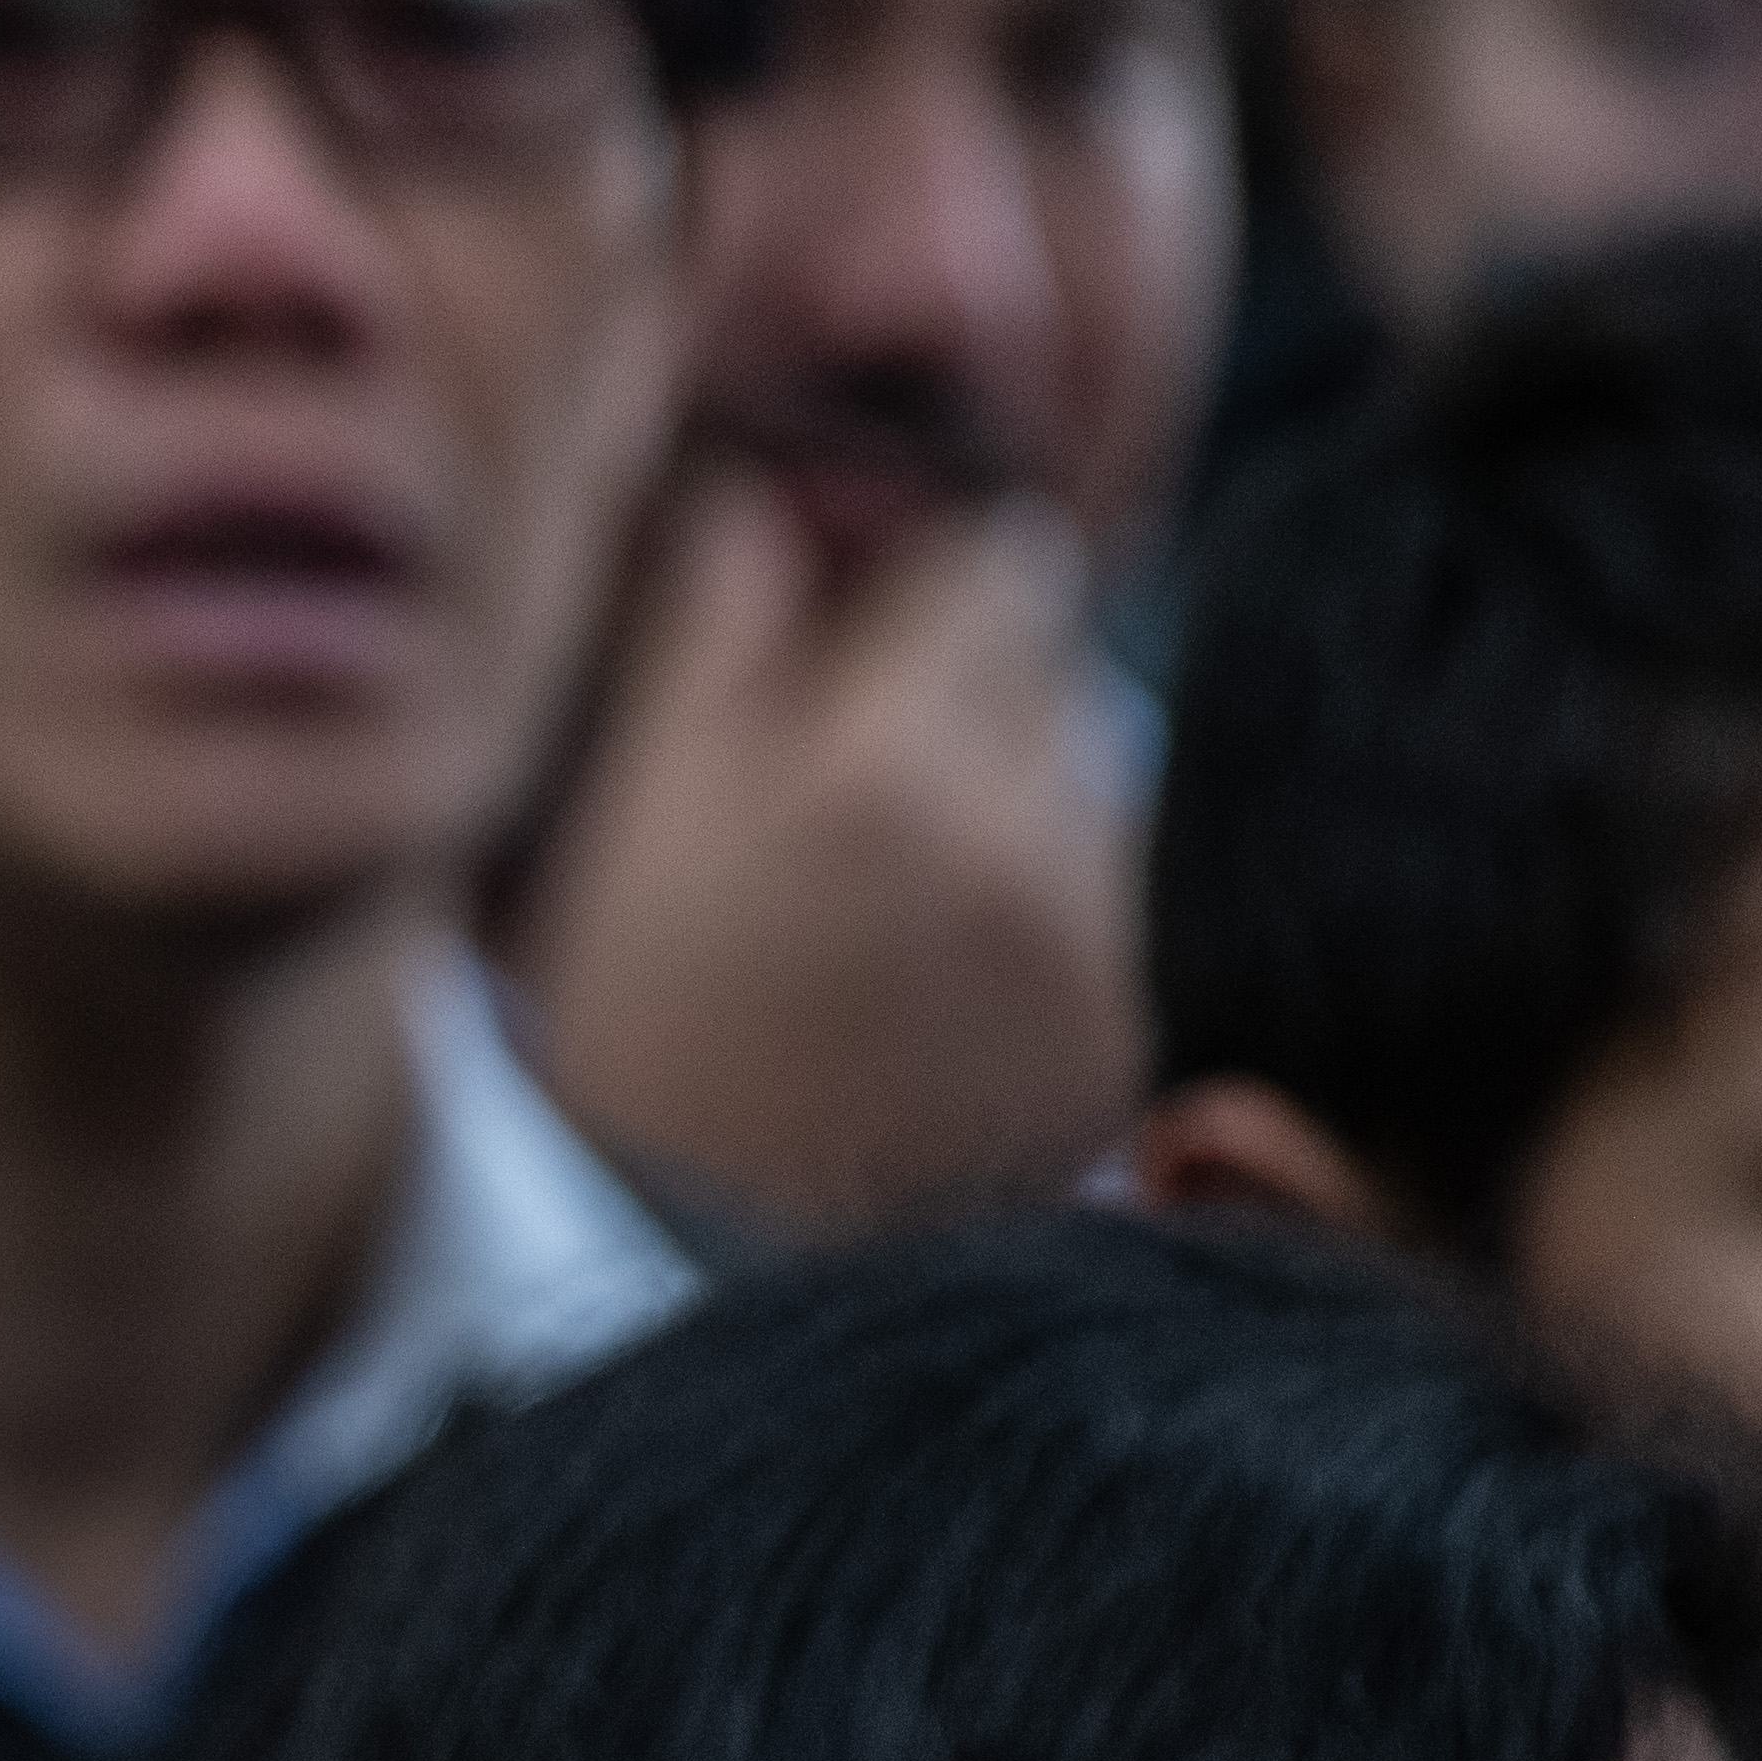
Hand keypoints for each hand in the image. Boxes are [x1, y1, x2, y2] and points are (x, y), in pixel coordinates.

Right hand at [506, 472, 1140, 1232]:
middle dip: (982, 702)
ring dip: (1028, 811)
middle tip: (875, 794)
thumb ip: (713, 634)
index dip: (932, 595)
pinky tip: (958, 987)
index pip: (999, 569)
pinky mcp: (1127, 1034)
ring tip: (911, 907)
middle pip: (1063, 673)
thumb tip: (760, 496)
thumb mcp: (634, 815)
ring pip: (1098, 788)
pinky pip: (1121, 908)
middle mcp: (1017, 839)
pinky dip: (1059, 920)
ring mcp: (1089, 945)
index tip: (885, 636)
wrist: (694, 1264)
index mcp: (881, 762)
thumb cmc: (634, 1028)